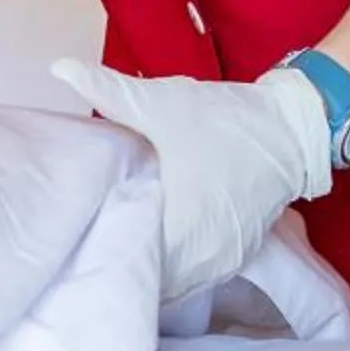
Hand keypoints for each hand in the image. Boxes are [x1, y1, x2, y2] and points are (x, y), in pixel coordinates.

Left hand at [49, 59, 332, 303]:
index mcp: (176, 224)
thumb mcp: (159, 102)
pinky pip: (194, 277)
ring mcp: (220, 262)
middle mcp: (199, 255)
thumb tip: (60, 66)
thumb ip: (106, 89)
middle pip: (147, 280)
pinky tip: (154, 247)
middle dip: (119, 266)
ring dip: (147, 270)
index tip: (75, 241)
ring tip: (116, 248)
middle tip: (87, 244)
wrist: (289, 130)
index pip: (126, 263)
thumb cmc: (220, 120)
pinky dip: (173, 267)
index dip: (98, 255)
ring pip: (172, 283)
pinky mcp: (234, 257)